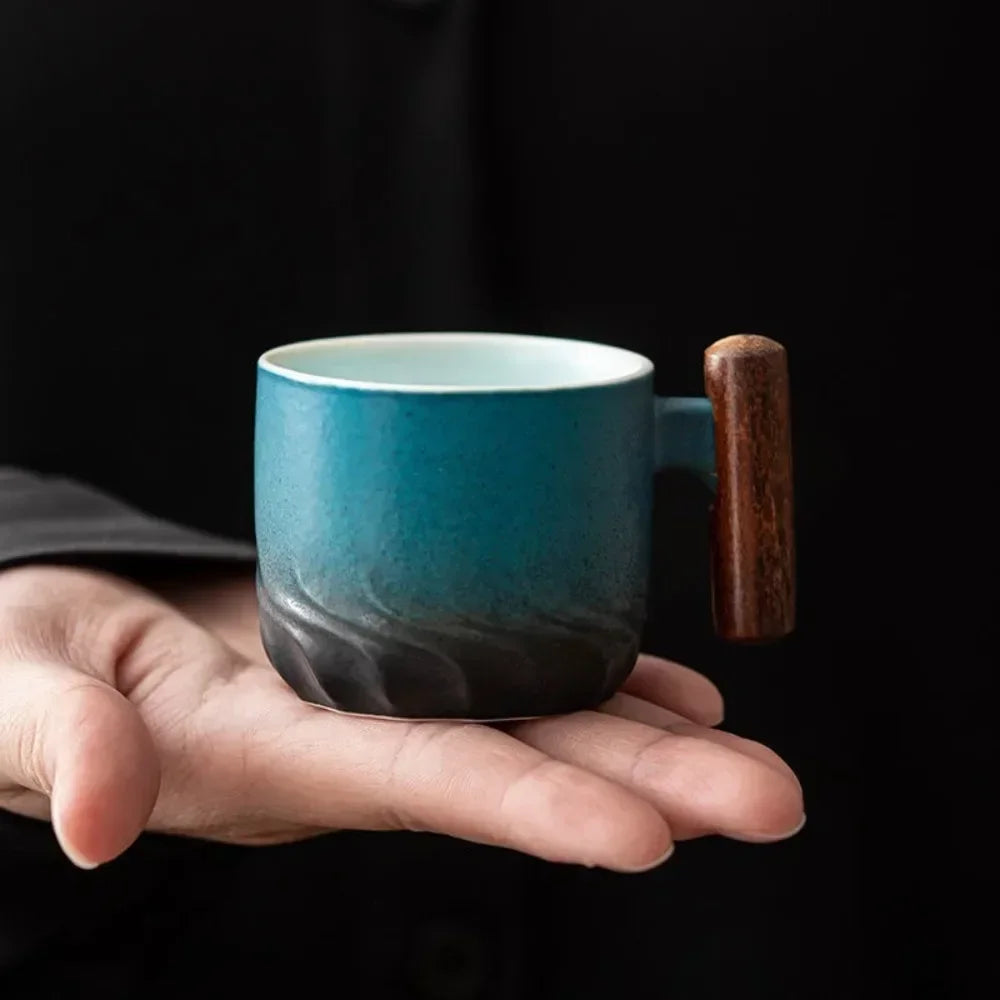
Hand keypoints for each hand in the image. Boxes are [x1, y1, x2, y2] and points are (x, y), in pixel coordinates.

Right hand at [0, 565, 802, 871]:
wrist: (79, 637)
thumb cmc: (32, 662)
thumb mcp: (18, 689)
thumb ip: (56, 741)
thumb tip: (92, 818)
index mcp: (276, 759)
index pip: (424, 783)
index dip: (532, 805)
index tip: (648, 839)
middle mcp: (353, 743)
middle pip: (518, 761)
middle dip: (647, 786)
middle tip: (776, 801)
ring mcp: (381, 701)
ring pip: (532, 716)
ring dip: (644, 733)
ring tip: (744, 748)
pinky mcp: (390, 657)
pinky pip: (508, 670)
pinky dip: (593, 675)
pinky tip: (666, 685)